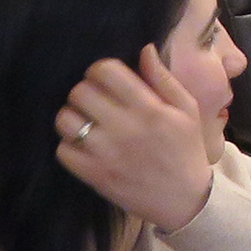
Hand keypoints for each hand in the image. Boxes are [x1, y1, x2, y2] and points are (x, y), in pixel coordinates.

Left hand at [56, 46, 219, 233]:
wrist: (186, 201)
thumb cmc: (186, 151)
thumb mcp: (187, 110)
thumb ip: (164, 79)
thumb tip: (144, 49)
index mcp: (149, 108)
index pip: (105, 71)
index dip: (100, 70)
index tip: (105, 80)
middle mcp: (125, 128)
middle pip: (80, 91)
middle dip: (85, 91)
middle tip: (95, 101)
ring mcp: (106, 153)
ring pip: (66, 119)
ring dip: (73, 117)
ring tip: (87, 122)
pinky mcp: (94, 175)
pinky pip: (63, 150)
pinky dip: (69, 145)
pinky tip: (85, 145)